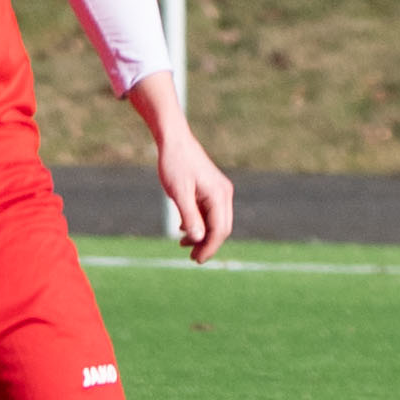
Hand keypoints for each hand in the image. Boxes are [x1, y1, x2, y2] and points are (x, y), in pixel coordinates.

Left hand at [151, 120, 236, 260]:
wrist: (174, 140)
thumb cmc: (175, 164)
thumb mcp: (179, 193)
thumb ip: (190, 217)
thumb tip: (197, 239)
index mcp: (219, 196)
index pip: (220, 230)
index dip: (209, 247)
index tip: (196, 259)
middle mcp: (224, 194)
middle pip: (222, 228)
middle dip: (208, 244)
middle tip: (191, 257)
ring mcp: (220, 191)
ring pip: (216, 221)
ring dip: (203, 235)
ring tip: (183, 244)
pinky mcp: (212, 189)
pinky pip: (210, 212)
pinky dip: (200, 223)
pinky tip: (184, 227)